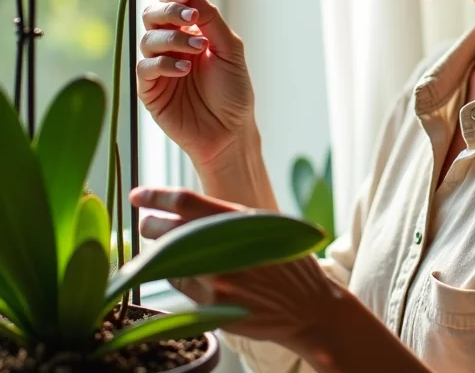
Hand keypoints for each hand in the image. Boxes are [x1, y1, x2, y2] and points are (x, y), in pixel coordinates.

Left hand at [130, 187, 343, 353]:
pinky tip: (186, 271)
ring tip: (169, 248)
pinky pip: (181, 287)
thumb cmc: (287, 261)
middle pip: (168, 232)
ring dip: (162, 253)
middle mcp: (225, 249)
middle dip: (150, 225)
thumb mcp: (265, 227)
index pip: (186, 202)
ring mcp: (216, 281)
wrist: (308, 306)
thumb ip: (228, 219)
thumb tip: (187, 208)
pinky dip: (177, 275)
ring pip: (170, 262)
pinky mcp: (212, 307)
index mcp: (240, 221)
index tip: (138, 194)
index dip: (156, 196)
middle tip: (146, 222)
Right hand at [138, 0, 255, 167]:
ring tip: (198, 49)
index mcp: (190, 32)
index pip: (171, 2)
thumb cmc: (233, 91)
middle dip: (168, 11)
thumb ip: (207, 14)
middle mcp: (171, 46)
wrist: (231, 132)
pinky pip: (145, 67)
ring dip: (173, 39)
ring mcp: (159, 68)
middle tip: (191, 19)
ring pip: (148, 39)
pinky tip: (185, 69)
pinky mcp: (149, 90)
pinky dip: (164, 63)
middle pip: (152, 15)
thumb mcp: (228, 47)